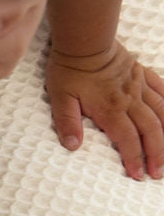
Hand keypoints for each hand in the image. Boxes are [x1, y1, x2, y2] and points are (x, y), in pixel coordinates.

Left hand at [46, 41, 163, 179]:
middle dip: (156, 155)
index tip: (137, 175)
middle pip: (151, 131)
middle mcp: (130, 100)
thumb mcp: (60, 98)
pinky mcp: (143, 75)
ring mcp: (139, 87)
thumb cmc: (70, 69)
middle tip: (157, 173)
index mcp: (110, 109)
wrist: (85, 40)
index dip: (134, 159)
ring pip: (162, 114)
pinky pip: (163, 91)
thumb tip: (72, 146)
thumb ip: (67, 123)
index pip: (127, 140)